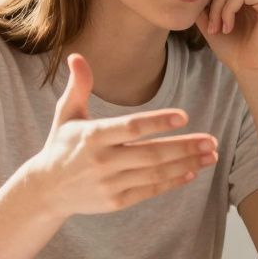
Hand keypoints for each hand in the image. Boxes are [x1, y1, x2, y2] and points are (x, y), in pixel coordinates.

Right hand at [25, 54, 217, 217]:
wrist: (46, 190)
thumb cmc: (61, 145)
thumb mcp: (66, 114)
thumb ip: (78, 86)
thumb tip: (77, 56)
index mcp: (92, 136)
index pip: (131, 128)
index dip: (158, 122)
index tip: (184, 117)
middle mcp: (103, 161)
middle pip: (151, 153)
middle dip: (184, 147)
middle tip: (211, 140)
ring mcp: (110, 183)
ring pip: (155, 174)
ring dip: (187, 164)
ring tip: (211, 155)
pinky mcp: (115, 202)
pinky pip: (149, 191)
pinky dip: (172, 182)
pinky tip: (192, 172)